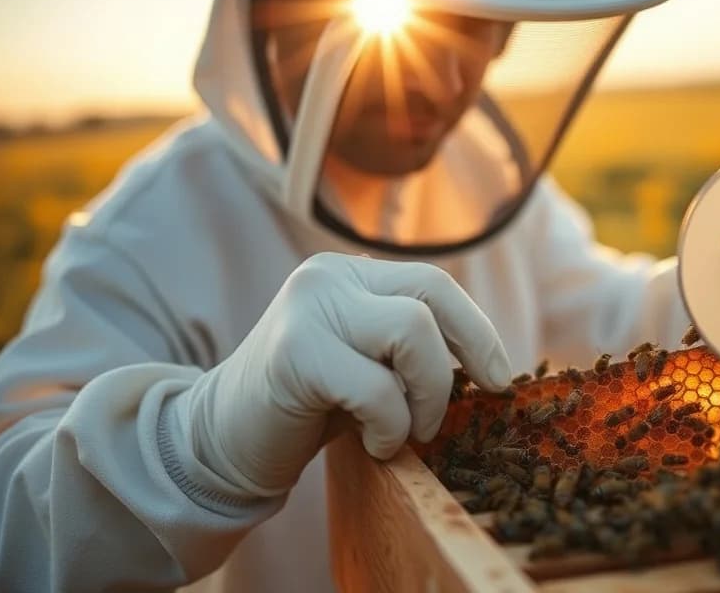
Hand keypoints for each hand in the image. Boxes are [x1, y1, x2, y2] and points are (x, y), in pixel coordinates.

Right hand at [183, 253, 511, 495]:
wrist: (221, 443)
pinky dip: (389, 425)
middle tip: (452, 410)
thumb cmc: (307, 410)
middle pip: (432, 296)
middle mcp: (329, 277)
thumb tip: (491, 366)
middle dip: (465, 355)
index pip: (435, 284)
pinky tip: (372, 444)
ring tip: (404, 431)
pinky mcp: (295, 352)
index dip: (477, 331)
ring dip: (425, 395)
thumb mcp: (368, 365)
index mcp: (350, 275)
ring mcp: (309, 309)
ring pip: (413, 332)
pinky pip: (377, 387)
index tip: (498, 378)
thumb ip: (412, 349)